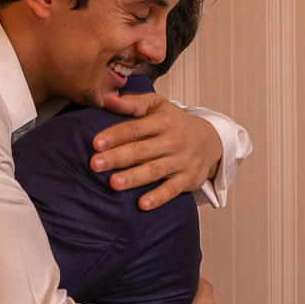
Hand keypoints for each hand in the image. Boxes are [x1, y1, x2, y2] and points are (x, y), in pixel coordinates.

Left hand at [90, 91, 222, 209]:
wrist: (209, 141)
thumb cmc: (175, 122)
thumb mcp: (157, 106)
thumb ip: (132, 103)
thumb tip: (107, 98)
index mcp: (162, 121)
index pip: (135, 128)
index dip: (115, 135)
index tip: (95, 143)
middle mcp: (172, 140)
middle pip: (141, 150)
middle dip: (117, 157)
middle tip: (95, 164)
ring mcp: (180, 161)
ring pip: (154, 170)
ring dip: (134, 178)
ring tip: (113, 183)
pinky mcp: (187, 179)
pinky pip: (172, 189)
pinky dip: (159, 197)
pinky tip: (143, 204)